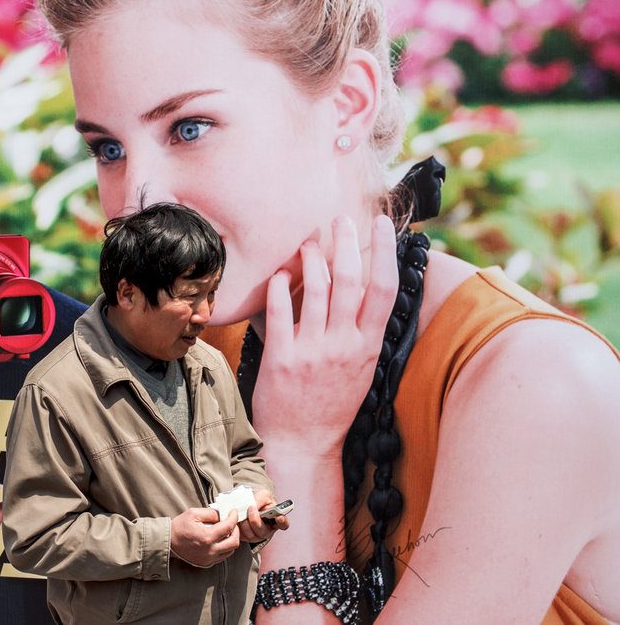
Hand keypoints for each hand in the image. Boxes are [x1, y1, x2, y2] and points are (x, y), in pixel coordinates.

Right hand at [170, 507, 239, 567]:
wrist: (168, 543)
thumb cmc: (179, 527)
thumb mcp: (193, 513)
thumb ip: (210, 513)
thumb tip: (223, 513)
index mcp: (207, 537)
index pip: (228, 526)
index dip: (234, 517)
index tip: (233, 512)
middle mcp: (210, 550)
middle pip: (234, 542)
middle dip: (236, 530)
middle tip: (232, 522)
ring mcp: (209, 558)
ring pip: (230, 550)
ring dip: (232, 539)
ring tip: (226, 531)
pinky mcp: (207, 562)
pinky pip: (223, 556)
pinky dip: (225, 547)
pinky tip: (220, 539)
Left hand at [238, 489, 288, 543]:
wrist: (246, 504)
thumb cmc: (258, 500)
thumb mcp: (262, 495)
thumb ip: (260, 499)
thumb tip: (253, 506)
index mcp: (276, 519)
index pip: (283, 524)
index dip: (282, 522)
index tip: (279, 518)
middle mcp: (268, 530)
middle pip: (263, 531)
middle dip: (255, 519)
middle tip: (250, 508)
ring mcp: (256, 536)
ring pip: (250, 534)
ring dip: (244, 522)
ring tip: (242, 512)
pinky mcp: (245, 538)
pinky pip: (240, 535)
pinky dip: (237, 525)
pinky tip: (237, 518)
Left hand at [251, 215, 397, 457]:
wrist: (303, 445)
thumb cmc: (331, 406)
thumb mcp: (360, 369)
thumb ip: (362, 332)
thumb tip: (364, 290)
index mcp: (368, 347)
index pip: (384, 289)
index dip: (385, 251)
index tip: (383, 224)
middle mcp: (343, 345)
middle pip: (350, 280)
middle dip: (347, 242)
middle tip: (340, 218)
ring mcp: (312, 351)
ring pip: (316, 290)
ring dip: (312, 258)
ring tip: (308, 242)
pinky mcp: (281, 358)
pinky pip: (280, 312)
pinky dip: (279, 287)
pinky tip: (278, 273)